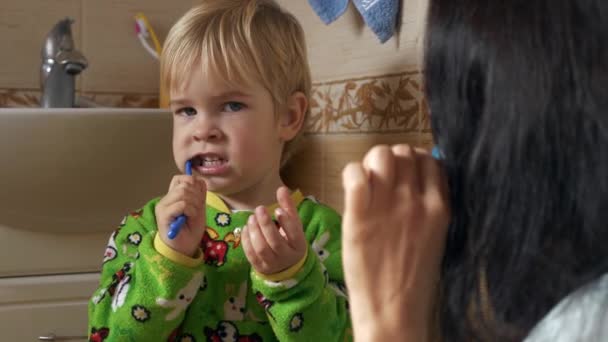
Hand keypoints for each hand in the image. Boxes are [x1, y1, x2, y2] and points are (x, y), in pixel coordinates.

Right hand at [156, 175, 206, 256]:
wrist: (184, 249)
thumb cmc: (190, 231)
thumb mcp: (199, 209)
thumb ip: (199, 195)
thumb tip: (200, 180)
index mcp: (173, 197)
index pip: (181, 178)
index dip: (193, 183)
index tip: (199, 198)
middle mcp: (166, 199)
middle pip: (184, 184)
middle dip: (197, 195)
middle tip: (197, 209)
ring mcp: (163, 207)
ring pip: (183, 192)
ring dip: (194, 203)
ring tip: (193, 215)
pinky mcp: (163, 215)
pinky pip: (181, 204)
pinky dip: (191, 210)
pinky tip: (190, 218)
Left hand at [242, 186, 306, 274]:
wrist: (286, 266)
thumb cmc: (289, 240)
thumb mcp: (293, 225)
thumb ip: (288, 207)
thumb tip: (281, 188)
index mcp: (299, 245)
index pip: (294, 234)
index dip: (285, 221)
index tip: (277, 210)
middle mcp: (286, 256)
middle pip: (275, 241)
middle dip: (265, 224)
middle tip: (259, 209)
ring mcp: (272, 264)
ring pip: (261, 248)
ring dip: (255, 231)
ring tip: (251, 218)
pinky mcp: (260, 267)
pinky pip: (250, 254)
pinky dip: (246, 240)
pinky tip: (247, 228)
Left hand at [341, 145, 449, 340]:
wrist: (393, 311)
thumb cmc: (414, 280)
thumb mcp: (436, 238)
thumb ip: (431, 208)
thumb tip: (420, 181)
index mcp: (439, 208)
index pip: (430, 160)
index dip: (413, 160)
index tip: (403, 173)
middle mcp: (416, 202)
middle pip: (403, 152)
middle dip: (391, 160)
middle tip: (381, 179)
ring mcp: (387, 207)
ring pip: (380, 155)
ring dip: (371, 164)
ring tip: (367, 184)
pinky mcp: (359, 217)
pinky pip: (355, 174)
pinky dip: (352, 174)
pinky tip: (353, 189)